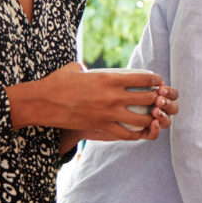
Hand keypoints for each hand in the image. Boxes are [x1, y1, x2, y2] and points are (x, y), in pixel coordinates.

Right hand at [9, 63, 176, 140]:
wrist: (42, 102)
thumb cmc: (57, 82)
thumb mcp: (76, 68)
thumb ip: (88, 68)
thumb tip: (88, 68)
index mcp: (109, 78)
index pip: (144, 79)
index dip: (155, 80)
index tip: (158, 82)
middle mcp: (113, 96)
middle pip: (148, 99)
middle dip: (157, 100)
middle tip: (160, 100)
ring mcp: (108, 113)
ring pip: (141, 119)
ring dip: (150, 118)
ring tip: (153, 116)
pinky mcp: (101, 126)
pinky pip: (126, 134)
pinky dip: (136, 134)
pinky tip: (140, 131)